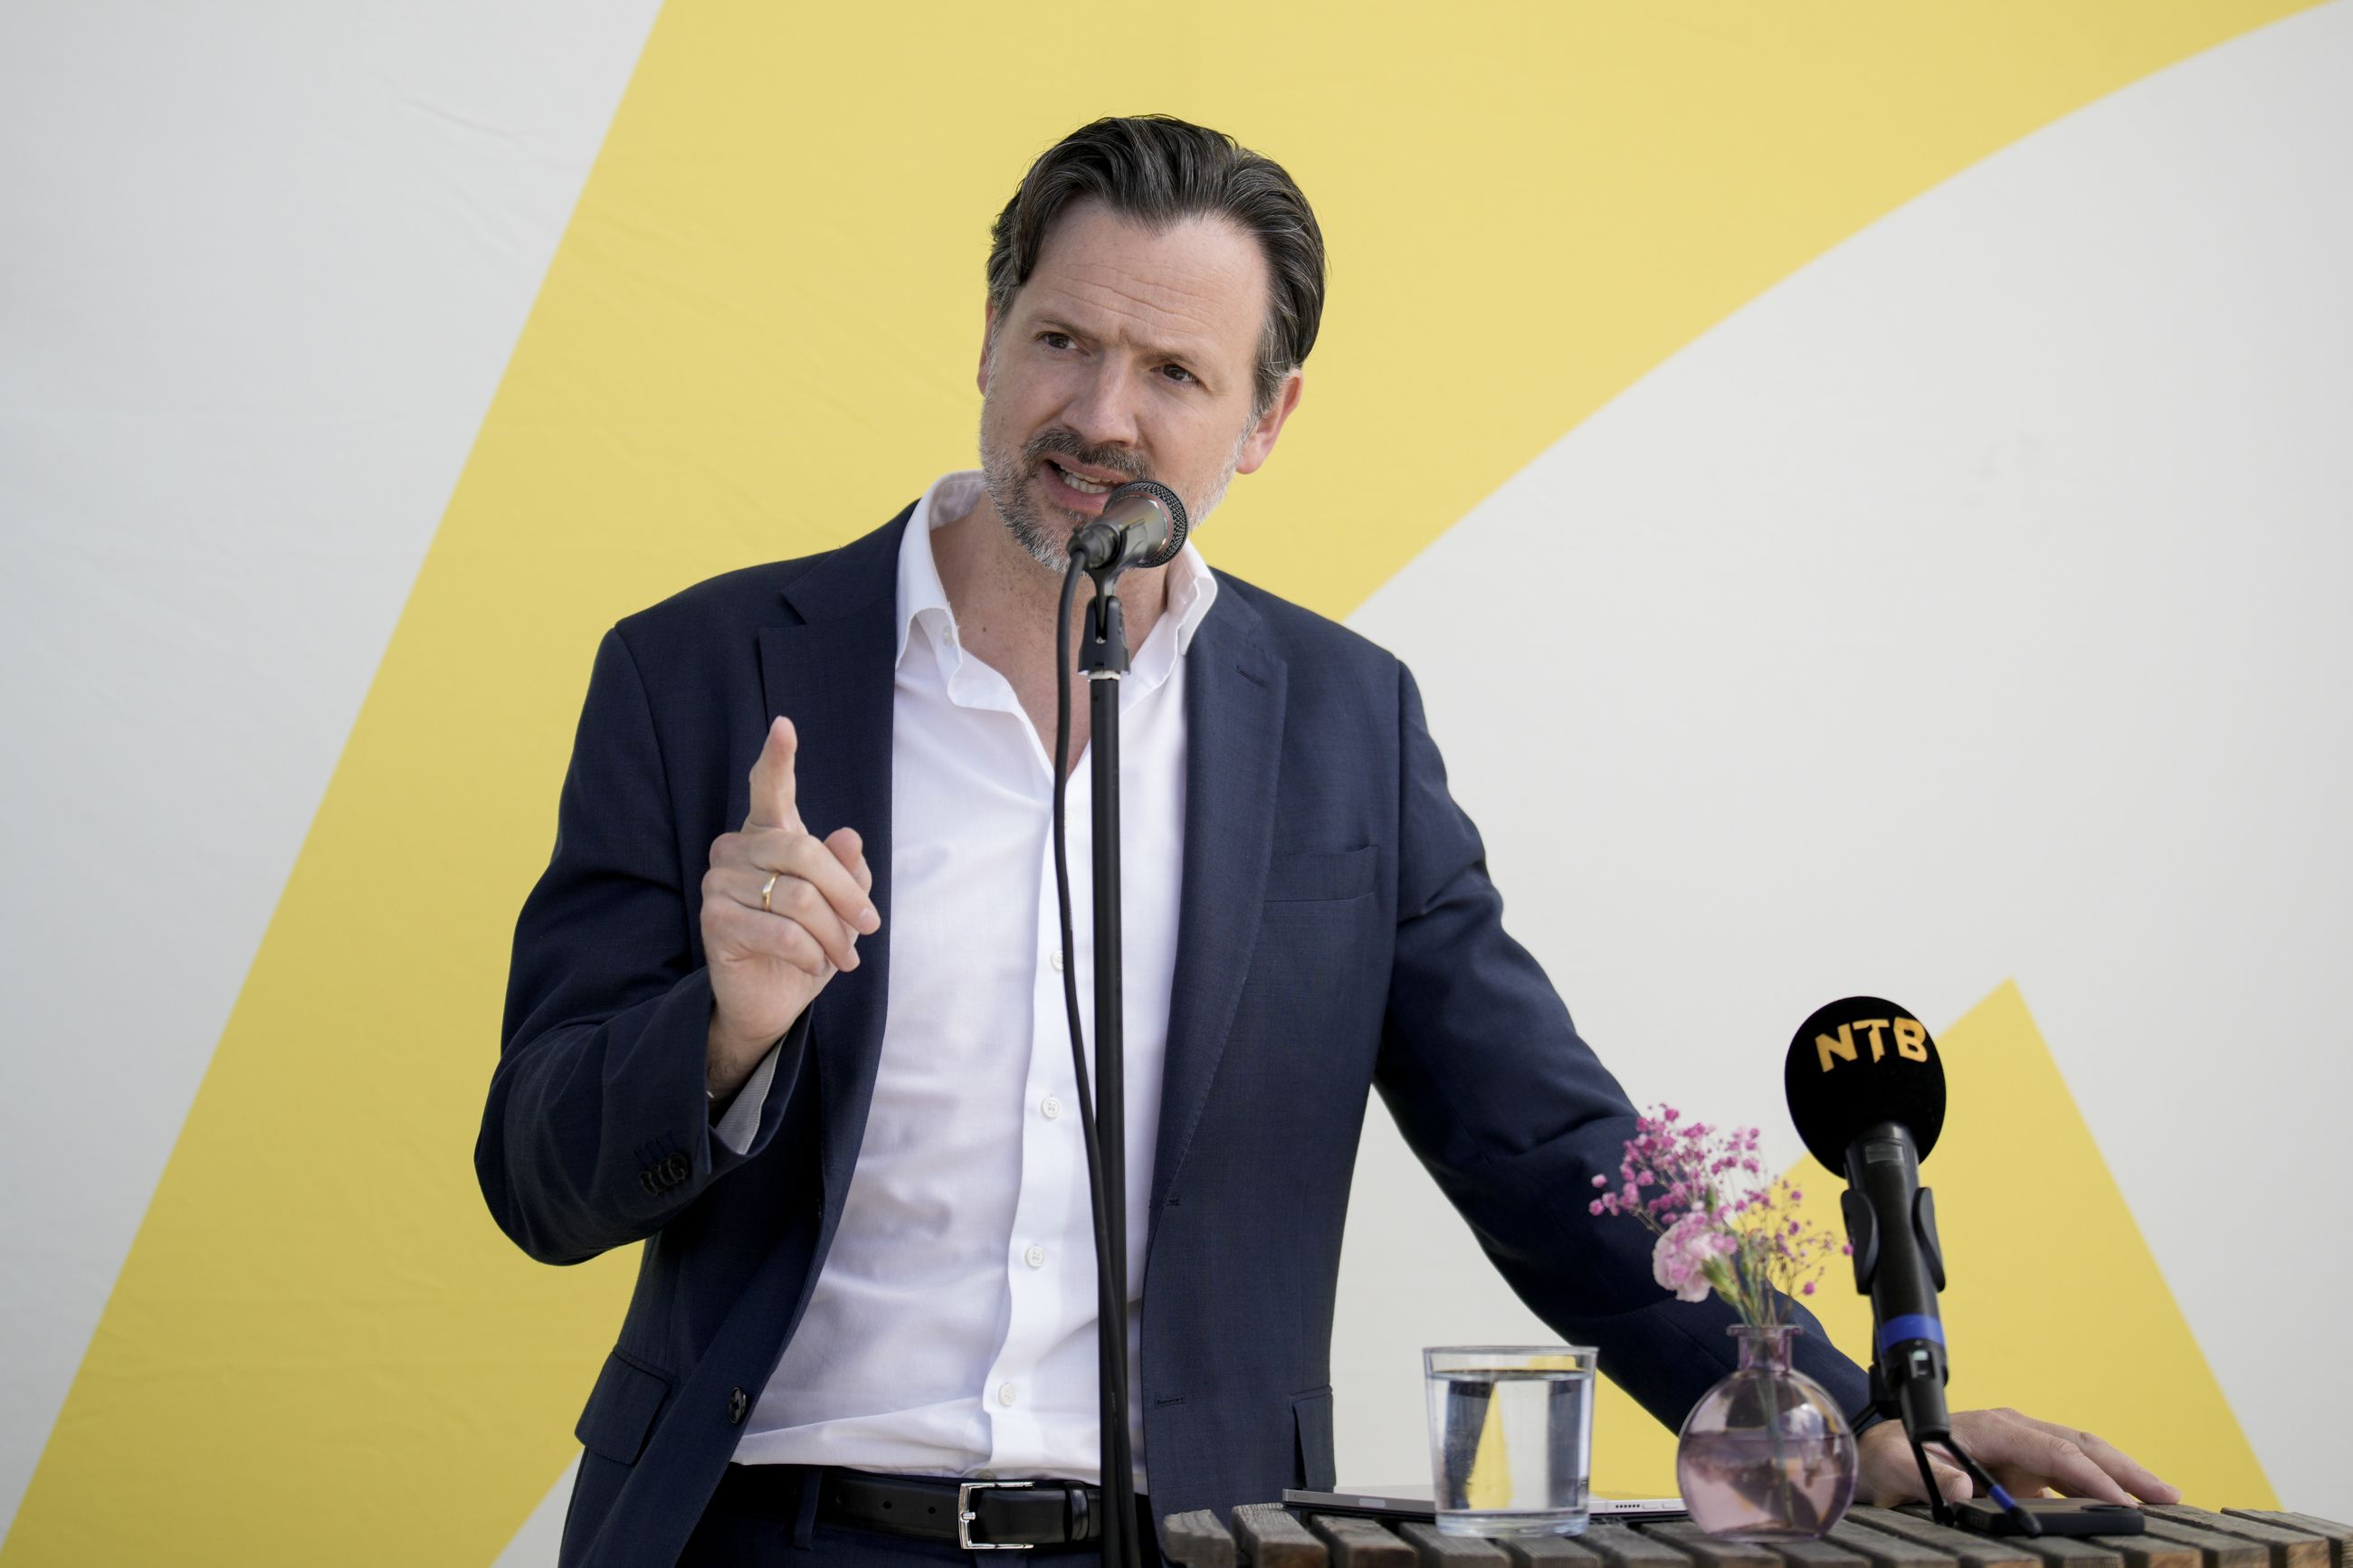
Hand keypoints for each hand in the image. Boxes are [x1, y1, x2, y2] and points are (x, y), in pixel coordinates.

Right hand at [699, 716, 877, 1097]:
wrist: (774, 999)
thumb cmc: (810, 941)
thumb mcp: (842, 904)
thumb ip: (847, 870)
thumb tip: (847, 836)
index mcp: (768, 833)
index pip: (769, 789)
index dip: (777, 759)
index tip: (785, 726)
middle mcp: (736, 849)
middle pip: (804, 852)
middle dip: (847, 894)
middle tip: (870, 926)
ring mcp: (718, 883)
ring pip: (797, 897)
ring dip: (833, 934)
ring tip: (844, 957)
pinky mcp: (714, 922)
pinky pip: (781, 932)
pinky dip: (810, 953)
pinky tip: (813, 965)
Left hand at [1857, 1408, 2180, 1507]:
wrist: (1879, 1455)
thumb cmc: (1887, 1459)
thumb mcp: (1894, 1467)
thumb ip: (1926, 1474)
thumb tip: (1966, 1485)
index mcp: (1991, 1428)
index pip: (2054, 1451)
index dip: (2090, 1477)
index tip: (2123, 1503)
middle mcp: (2013, 1431)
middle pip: (2081, 1446)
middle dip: (2127, 1470)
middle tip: (2170, 1496)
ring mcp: (2022, 1447)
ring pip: (2083, 1457)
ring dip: (2124, 1478)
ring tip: (2165, 1501)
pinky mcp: (2024, 1467)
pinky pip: (2071, 1474)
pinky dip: (2102, 1487)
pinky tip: (2128, 1506)